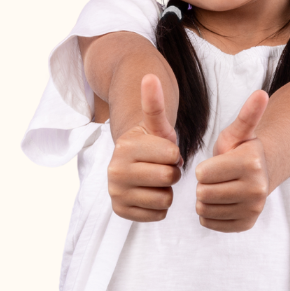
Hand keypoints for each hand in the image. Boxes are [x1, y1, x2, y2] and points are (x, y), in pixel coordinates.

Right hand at [107, 74, 182, 221]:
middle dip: (171, 173)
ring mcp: (116, 192)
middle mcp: (115, 171)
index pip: (172, 156)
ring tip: (155, 180)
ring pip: (165, 199)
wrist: (133, 164)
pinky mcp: (120, 211)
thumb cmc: (151, 144)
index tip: (163, 152)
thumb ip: (153, 103)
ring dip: (166, 190)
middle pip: (168, 178)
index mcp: (124, 147)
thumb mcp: (156, 124)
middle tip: (161, 167)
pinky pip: (158, 214)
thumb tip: (149, 76)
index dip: (174, 154)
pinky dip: (159, 206)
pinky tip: (150, 193)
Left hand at [195, 90, 268, 232]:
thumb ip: (246, 115)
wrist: (258, 174)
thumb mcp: (238, 132)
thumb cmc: (239, 149)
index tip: (212, 164)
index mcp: (250, 164)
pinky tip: (217, 201)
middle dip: (201, 184)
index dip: (202, 168)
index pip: (202, 173)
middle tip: (213, 177)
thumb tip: (260, 93)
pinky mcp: (246, 224)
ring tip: (215, 187)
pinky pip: (210, 222)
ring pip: (204, 209)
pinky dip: (208, 213)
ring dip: (203, 199)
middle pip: (203, 193)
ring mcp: (253, 209)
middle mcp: (256, 189)